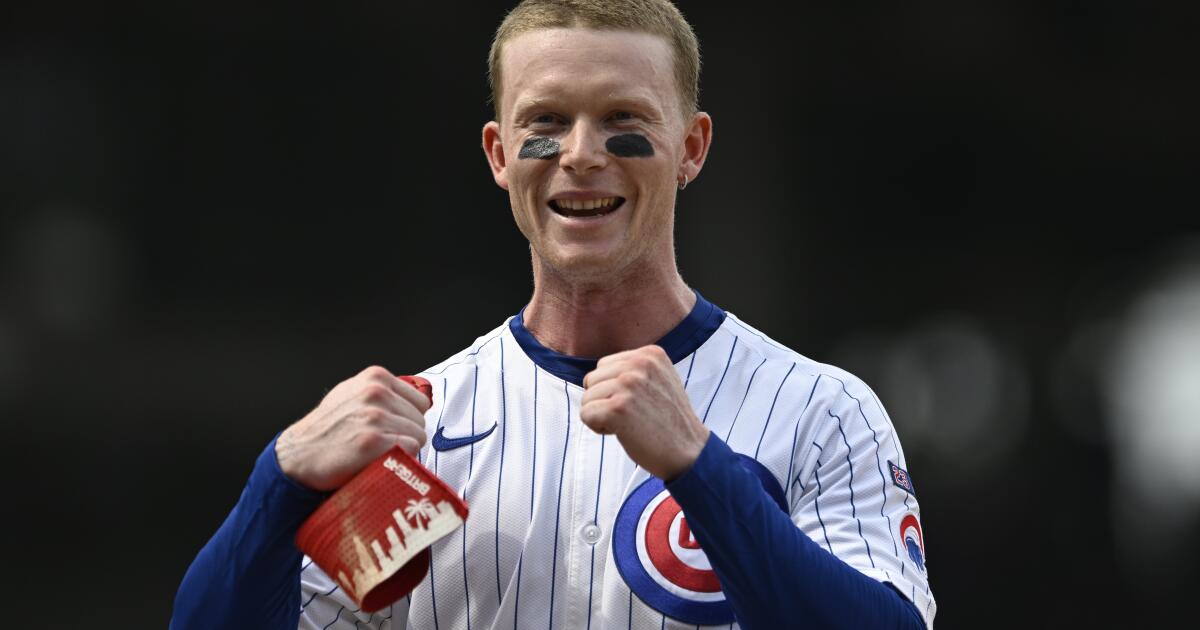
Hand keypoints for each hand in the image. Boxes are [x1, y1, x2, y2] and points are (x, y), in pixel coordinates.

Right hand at [275, 366, 431, 491]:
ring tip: (376, 450)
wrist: (299, 455)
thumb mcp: (352, 394)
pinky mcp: (372, 441)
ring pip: (418, 436)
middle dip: (405, 434)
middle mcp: (376, 392)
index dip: (407, 419)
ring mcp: (374, 416)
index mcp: (375, 377)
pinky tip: (377, 459)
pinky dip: (400, 459)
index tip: (391, 428)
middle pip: (420, 420)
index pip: (420, 402)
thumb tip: (419, 402)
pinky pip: (410, 450)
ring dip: (402, 448)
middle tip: (380, 442)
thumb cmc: (328, 428)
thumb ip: (383, 392)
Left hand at [581, 345, 709, 479]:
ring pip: (587, 398)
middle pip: (592, 380)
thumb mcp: (659, 379)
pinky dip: (598, 428)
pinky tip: (623, 432)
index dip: (613, 389)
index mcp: (650, 354)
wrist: (688, 451)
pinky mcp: (618, 408)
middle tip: (632, 415)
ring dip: (602, 415)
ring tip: (630, 423)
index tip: (638, 403)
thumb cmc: (669, 421)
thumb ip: (634, 369)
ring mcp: (628, 384)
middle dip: (604, 401)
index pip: (605, 365)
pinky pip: (586, 414)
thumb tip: (598, 373)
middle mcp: (639, 364)